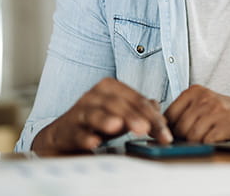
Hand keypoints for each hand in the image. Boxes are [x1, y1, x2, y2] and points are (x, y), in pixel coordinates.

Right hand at [32, 78, 172, 153]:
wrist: (63, 136)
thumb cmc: (98, 122)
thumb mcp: (123, 114)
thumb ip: (141, 111)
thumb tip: (158, 109)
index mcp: (111, 87)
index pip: (137, 100)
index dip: (153, 116)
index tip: (166, 133)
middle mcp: (94, 95)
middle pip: (119, 105)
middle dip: (135, 118)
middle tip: (147, 129)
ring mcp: (79, 111)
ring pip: (95, 113)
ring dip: (107, 120)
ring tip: (118, 126)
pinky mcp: (67, 130)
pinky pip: (77, 133)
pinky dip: (85, 137)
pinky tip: (94, 142)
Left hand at [164, 85, 229, 142]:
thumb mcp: (206, 105)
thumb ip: (186, 112)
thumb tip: (162, 130)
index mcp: (195, 91)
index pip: (169, 115)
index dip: (171, 130)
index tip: (176, 136)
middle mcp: (204, 97)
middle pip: (179, 128)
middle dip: (186, 138)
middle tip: (200, 137)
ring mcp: (217, 109)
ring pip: (192, 137)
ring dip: (200, 143)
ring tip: (212, 136)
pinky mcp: (228, 123)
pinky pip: (207, 141)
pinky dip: (211, 144)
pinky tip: (220, 138)